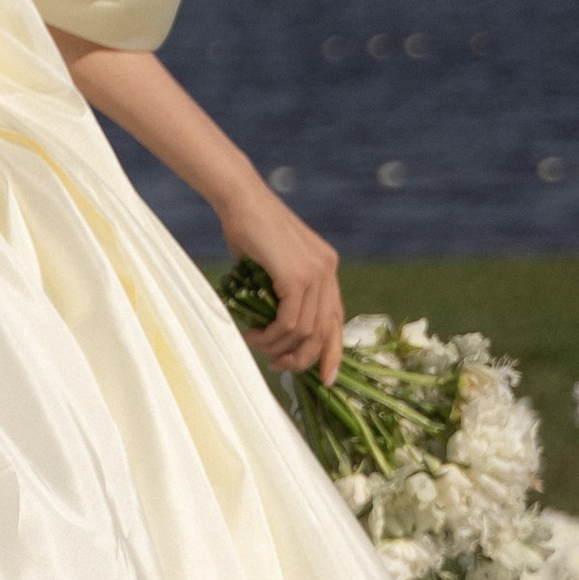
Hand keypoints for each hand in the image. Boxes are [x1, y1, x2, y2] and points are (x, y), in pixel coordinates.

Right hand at [221, 188, 343, 385]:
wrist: (241, 200)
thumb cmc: (248, 229)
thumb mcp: (271, 266)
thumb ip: (280, 292)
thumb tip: (274, 328)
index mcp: (326, 268)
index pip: (336, 320)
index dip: (333, 353)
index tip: (326, 378)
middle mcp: (327, 270)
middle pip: (325, 332)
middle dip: (303, 359)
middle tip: (278, 367)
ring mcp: (315, 272)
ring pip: (304, 331)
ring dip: (278, 346)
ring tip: (256, 343)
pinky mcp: (297, 276)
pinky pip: (289, 321)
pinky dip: (271, 335)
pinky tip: (254, 333)